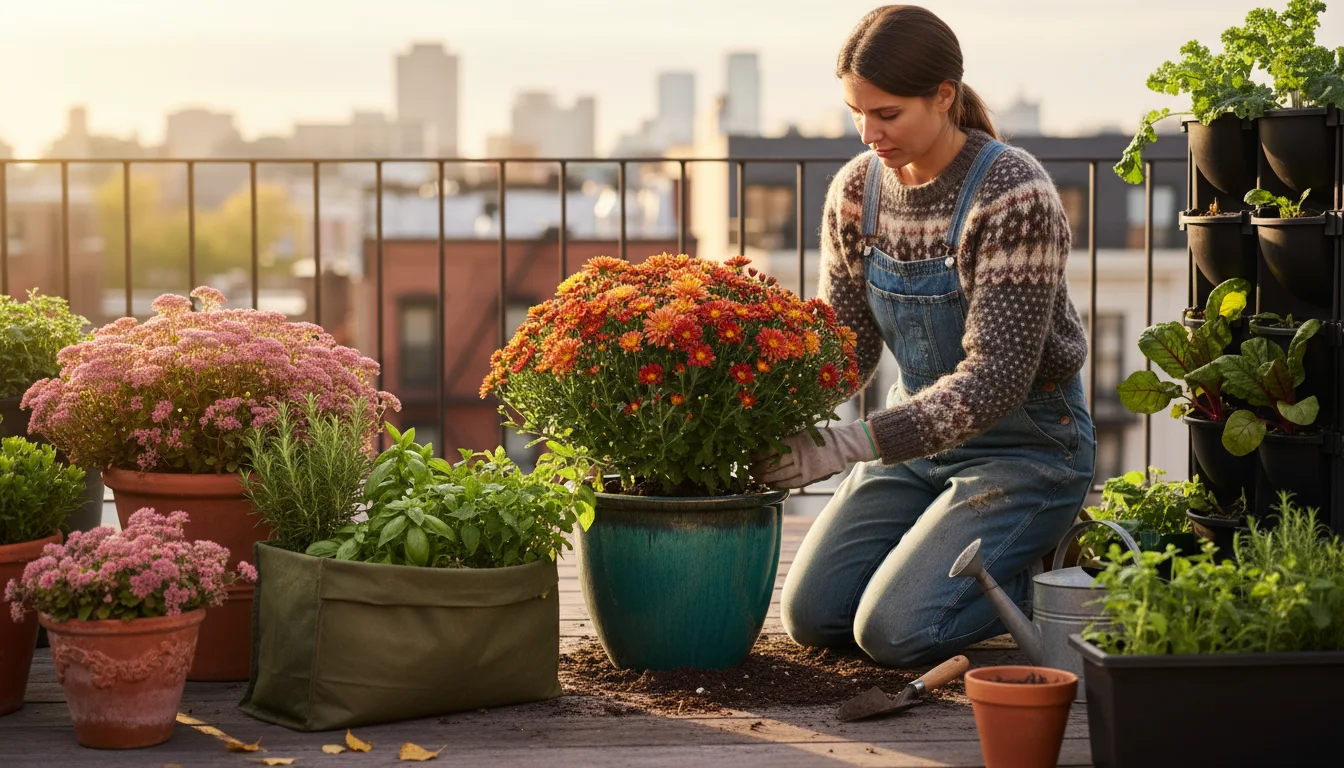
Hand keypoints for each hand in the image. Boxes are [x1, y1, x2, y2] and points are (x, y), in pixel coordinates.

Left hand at [751, 421, 878, 488]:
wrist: (840, 446)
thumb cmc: (818, 437)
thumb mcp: (801, 432)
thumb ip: (785, 440)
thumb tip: (764, 446)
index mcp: (794, 440)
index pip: (769, 449)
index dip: (757, 455)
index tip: (750, 457)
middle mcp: (797, 454)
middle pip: (771, 464)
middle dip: (758, 469)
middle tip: (749, 470)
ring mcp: (803, 467)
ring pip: (779, 475)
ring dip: (765, 478)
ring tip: (757, 479)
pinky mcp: (809, 477)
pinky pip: (790, 484)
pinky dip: (778, 484)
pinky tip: (771, 484)